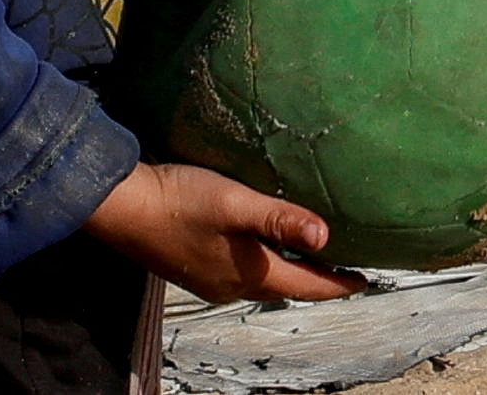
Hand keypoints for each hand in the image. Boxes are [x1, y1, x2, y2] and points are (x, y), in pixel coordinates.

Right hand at [84, 162, 366, 304]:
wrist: (120, 207)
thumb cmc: (179, 201)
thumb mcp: (235, 203)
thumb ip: (279, 219)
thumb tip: (325, 237)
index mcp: (249, 275)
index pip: (307, 286)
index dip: (337, 283)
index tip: (365, 280)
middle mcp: (232, 285)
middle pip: (285, 285)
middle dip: (315, 276)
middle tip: (342, 261)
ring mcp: (209, 278)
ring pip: (261, 277)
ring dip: (287, 266)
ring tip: (307, 249)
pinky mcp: (191, 264)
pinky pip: (238, 268)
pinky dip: (260, 258)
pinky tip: (257, 238)